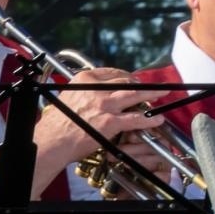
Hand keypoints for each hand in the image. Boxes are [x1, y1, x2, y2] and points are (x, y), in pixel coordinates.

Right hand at [36, 67, 160, 167]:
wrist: (52, 140)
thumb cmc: (57, 123)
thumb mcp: (69, 97)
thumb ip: (86, 92)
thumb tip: (97, 93)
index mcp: (85, 80)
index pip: (112, 72)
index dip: (126, 76)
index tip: (132, 80)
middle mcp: (96, 89)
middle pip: (126, 82)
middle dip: (140, 84)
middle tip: (150, 87)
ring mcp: (105, 105)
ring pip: (135, 95)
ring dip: (151, 94)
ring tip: (162, 95)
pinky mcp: (110, 122)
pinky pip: (135, 118)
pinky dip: (149, 119)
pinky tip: (158, 119)